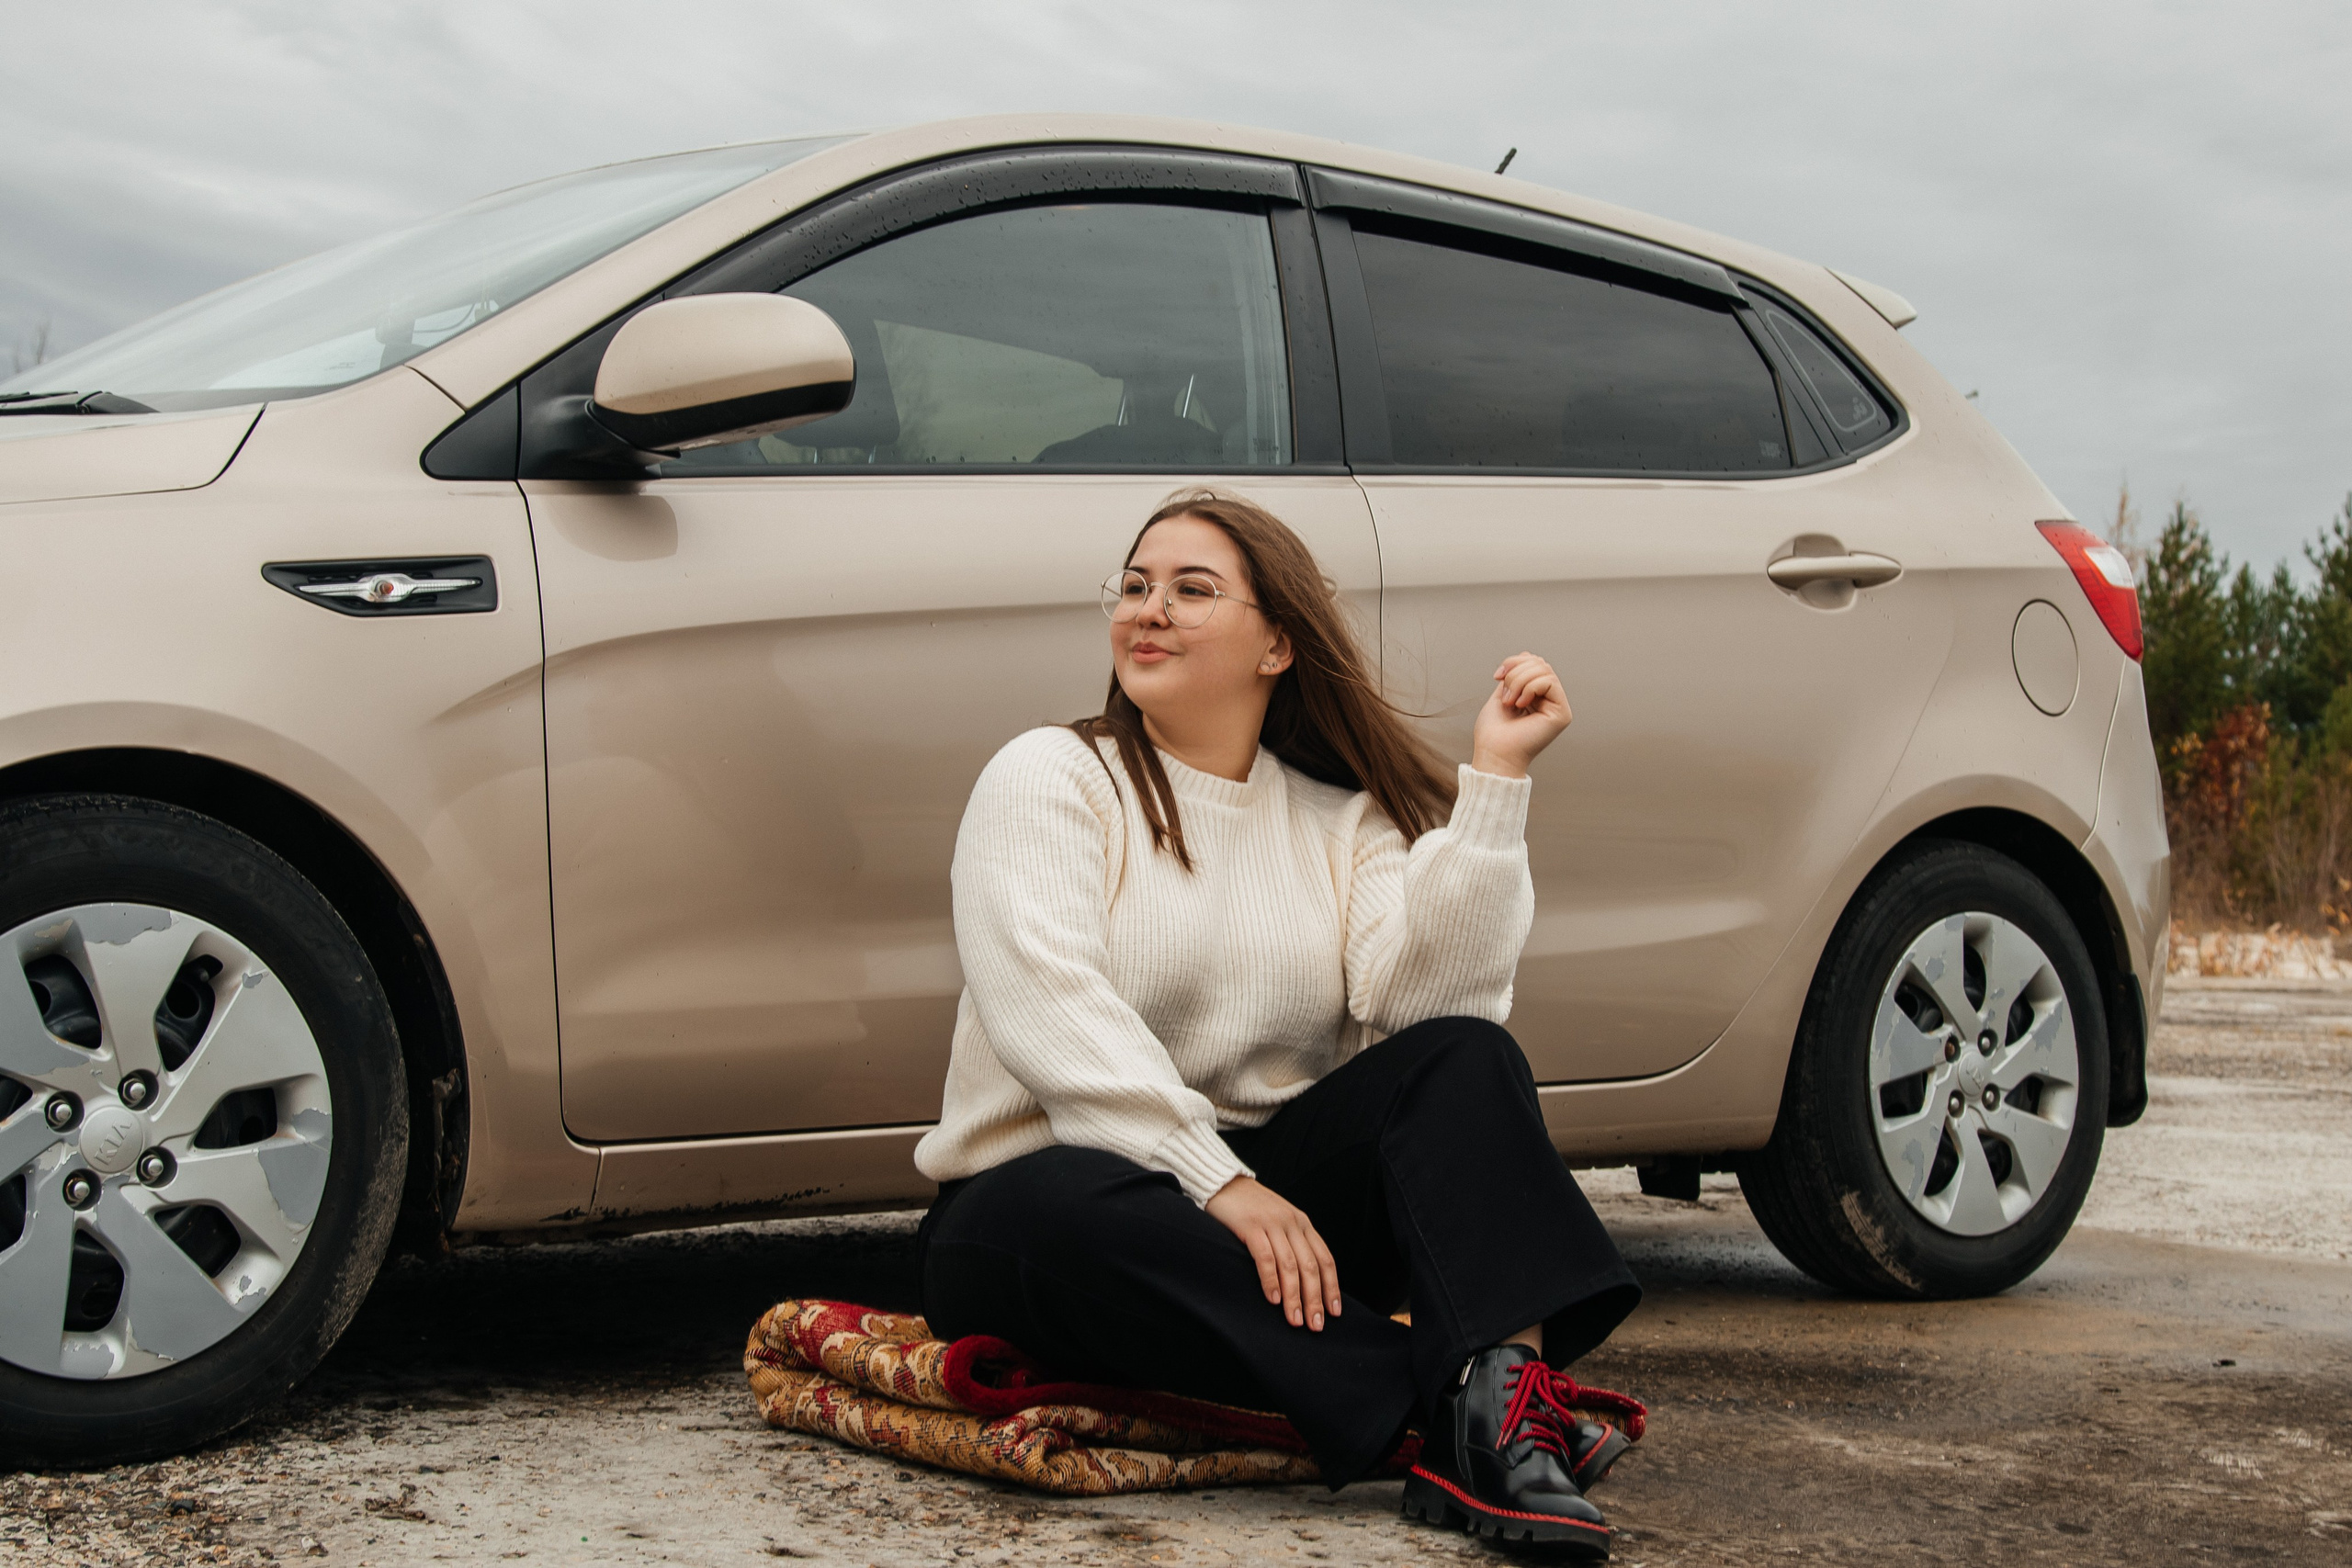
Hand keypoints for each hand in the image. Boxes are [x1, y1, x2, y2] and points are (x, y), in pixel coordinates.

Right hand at [1204, 1176, 1342, 1330]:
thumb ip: (1291, 1243)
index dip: (1331, 1286)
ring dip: (1294, 1297)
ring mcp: (1272, 1224)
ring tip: (1295, 1320)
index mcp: (1302, 1224)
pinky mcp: (1251, 1226)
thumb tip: (1303, 1281)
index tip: (1334, 1312)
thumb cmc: (1250, 1208)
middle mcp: (1292, 1223)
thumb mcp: (1279, 1222)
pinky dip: (1271, 1280)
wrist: (1223, 1182)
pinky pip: (1265, 1257)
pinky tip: (1273, 1299)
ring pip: (1291, 1266)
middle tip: (1315, 1325)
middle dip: (1315, 1299)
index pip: (1324, 1259)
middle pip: (1310, 1266)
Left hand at [1471, 652, 1572, 778]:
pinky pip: (1549, 682)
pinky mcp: (1562, 713)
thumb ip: (1516, 674)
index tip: (1497, 676)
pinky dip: (1530, 687)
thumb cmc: (1493, 733)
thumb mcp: (1502, 693)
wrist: (1494, 753)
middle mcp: (1549, 700)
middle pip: (1540, 663)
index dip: (1514, 662)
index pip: (1534, 662)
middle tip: (1504, 694)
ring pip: (1544, 670)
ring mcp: (1557, 706)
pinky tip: (1521, 704)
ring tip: (1510, 702)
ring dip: (1519, 681)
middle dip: (1516, 672)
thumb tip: (1527, 655)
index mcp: (1536, 695)